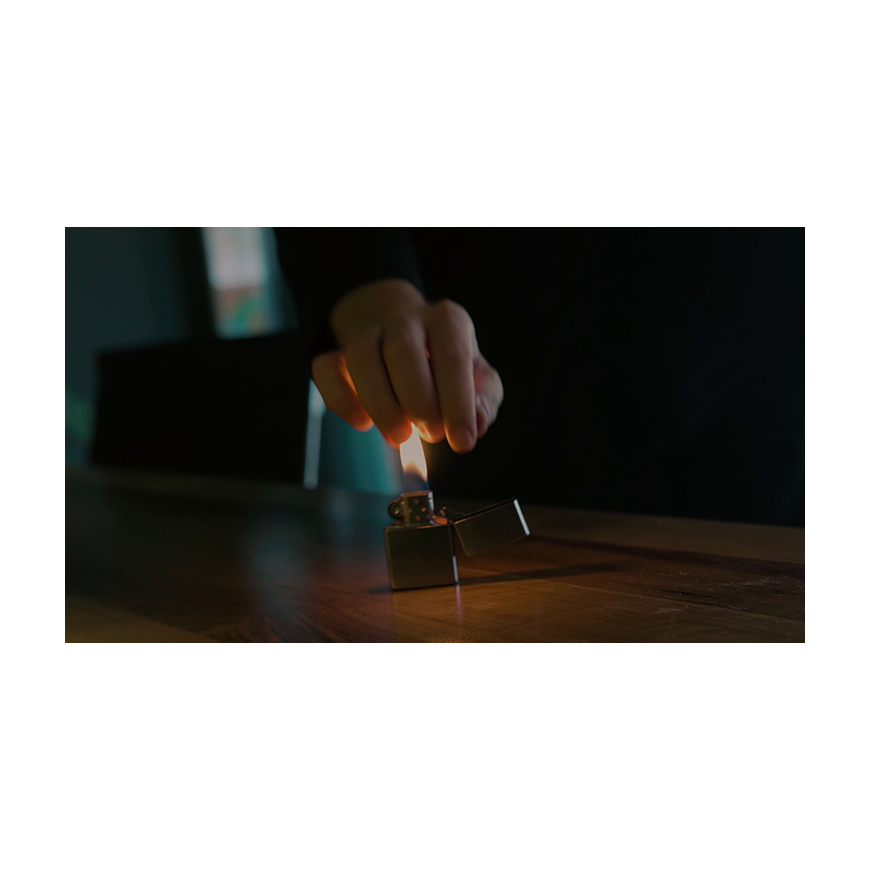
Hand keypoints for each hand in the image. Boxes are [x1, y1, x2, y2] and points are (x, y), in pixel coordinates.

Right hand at [311, 279, 502, 451]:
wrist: (399, 324)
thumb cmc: (445, 360)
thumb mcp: (476, 376)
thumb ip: (483, 402)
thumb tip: (478, 425)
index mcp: (447, 320)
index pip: (452, 356)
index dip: (458, 403)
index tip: (462, 441)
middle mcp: (405, 318)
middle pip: (403, 353)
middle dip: (419, 403)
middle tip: (431, 434)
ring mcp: (367, 331)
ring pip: (361, 359)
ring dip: (381, 405)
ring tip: (399, 436)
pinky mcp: (336, 349)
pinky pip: (325, 369)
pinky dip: (341, 401)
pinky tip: (362, 423)